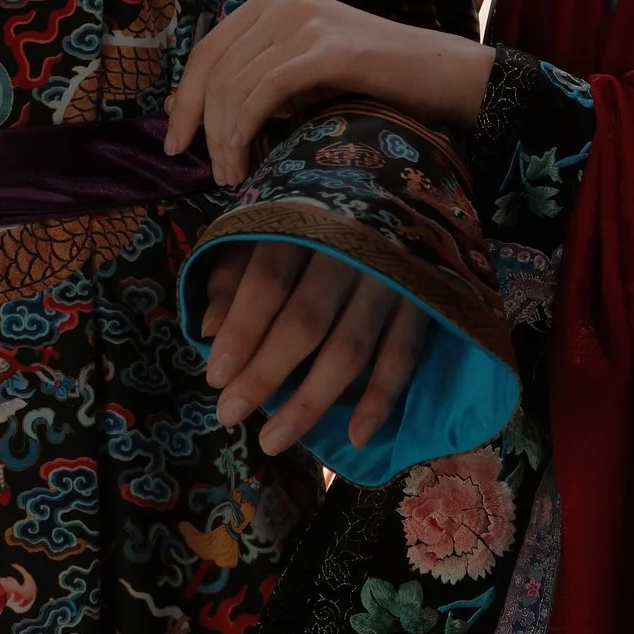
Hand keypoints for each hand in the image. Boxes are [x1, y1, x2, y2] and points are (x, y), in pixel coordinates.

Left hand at [164, 0, 495, 186]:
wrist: (442, 75)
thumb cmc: (376, 81)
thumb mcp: (305, 72)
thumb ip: (257, 80)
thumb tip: (194, 113)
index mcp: (272, 0)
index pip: (207, 51)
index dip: (185, 101)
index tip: (175, 144)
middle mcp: (281, 0)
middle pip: (213, 68)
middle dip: (200, 126)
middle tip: (211, 172)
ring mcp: (303, 20)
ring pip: (234, 85)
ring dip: (224, 139)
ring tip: (234, 176)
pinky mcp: (325, 48)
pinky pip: (262, 92)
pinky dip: (244, 130)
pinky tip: (247, 157)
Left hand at [199, 238, 430, 457]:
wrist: (397, 193)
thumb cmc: (312, 220)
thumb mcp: (265, 229)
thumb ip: (234, 275)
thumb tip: (210, 330)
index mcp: (304, 223)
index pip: (269, 281)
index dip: (242, 332)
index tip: (215, 378)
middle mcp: (350, 250)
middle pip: (306, 321)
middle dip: (265, 374)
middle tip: (229, 416)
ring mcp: (391, 278)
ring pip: (351, 348)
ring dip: (311, 401)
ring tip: (273, 440)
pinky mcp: (423, 300)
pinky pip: (403, 356)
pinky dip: (382, 399)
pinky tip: (357, 436)